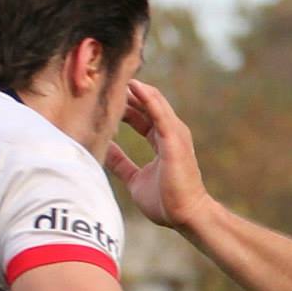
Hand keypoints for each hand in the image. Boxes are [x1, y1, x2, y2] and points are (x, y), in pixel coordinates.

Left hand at [106, 81, 214, 233]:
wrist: (186, 215)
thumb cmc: (166, 202)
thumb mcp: (135, 179)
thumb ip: (122, 163)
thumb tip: (105, 153)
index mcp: (163, 141)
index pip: (142, 117)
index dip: (125, 107)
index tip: (106, 98)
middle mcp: (170, 133)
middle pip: (146, 106)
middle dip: (127, 94)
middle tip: (106, 82)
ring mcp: (175, 134)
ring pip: (153, 103)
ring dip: (136, 90)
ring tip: (118, 75)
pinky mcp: (175, 138)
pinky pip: (159, 113)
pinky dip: (148, 98)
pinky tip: (134, 86)